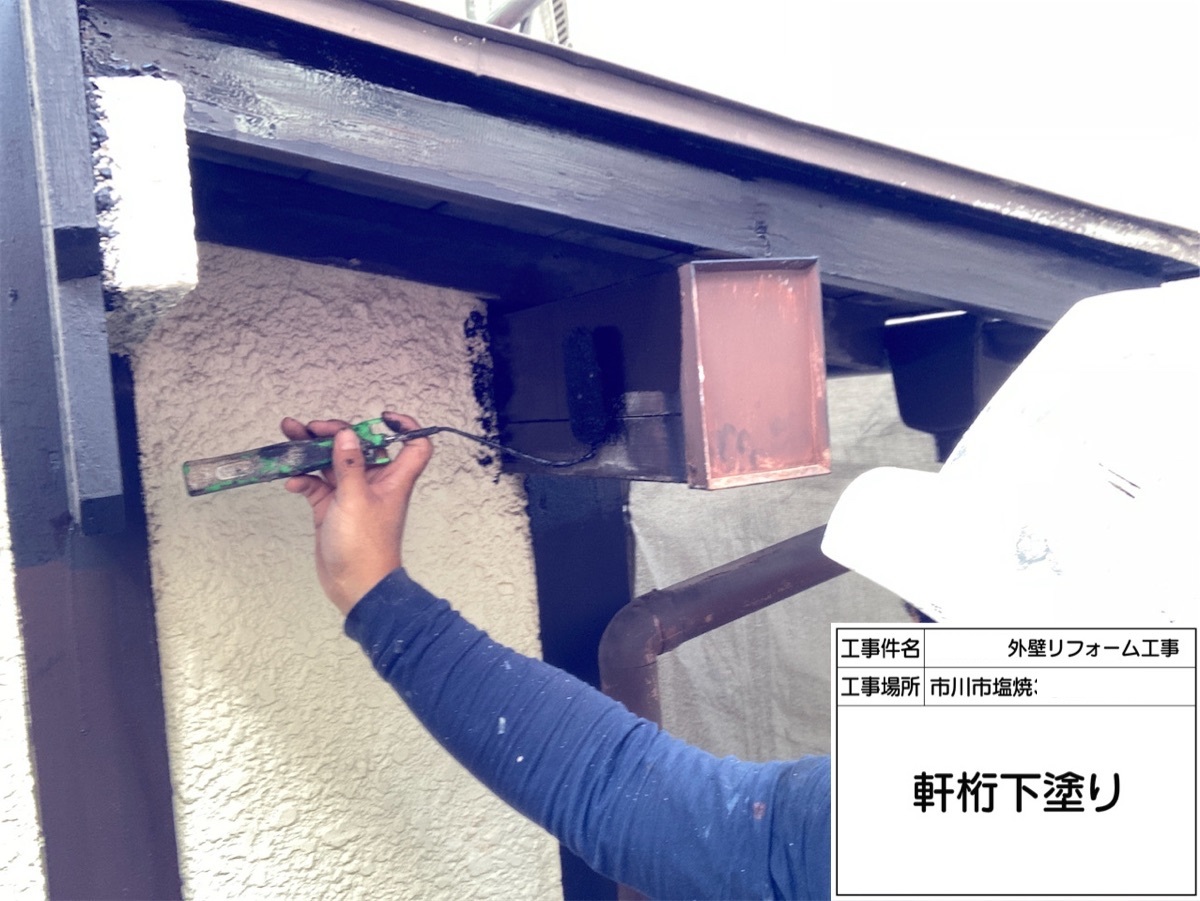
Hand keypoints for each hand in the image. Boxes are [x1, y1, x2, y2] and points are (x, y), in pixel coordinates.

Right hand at [281, 412, 432, 615]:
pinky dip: (304, 479)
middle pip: (359, 447)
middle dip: (335, 433)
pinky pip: (317, 485)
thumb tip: (347, 434)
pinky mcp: (332, 509)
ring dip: (312, 450)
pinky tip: (292, 481)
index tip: (382, 416)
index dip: (405, 426)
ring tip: (290, 435)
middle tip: (311, 428)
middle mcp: (375, 483)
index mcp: (393, 478)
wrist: (354, 587)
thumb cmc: (365, 547)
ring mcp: (352, 495)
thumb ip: (348, 465)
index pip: (414, 445)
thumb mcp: (355, 499)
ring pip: (332, 463)